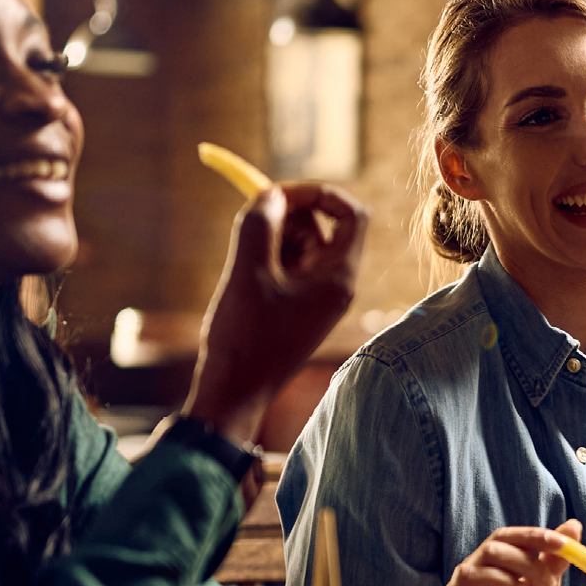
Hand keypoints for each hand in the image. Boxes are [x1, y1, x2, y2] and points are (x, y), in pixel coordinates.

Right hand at [182, 183, 368, 445]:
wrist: (233, 392)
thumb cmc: (245, 338)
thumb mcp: (248, 271)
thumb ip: (261, 223)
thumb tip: (271, 193)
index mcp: (338, 278)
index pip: (351, 214)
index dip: (318, 193)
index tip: (278, 193)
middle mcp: (335, 286)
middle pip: (322, 226)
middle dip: (285, 217)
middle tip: (249, 225)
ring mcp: (316, 298)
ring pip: (300, 245)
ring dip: (271, 238)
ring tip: (242, 263)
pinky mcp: (296, 307)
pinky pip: (288, 268)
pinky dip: (266, 259)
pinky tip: (243, 280)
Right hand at [445, 521, 577, 585]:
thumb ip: (554, 562)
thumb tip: (573, 526)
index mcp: (489, 570)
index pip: (503, 538)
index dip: (532, 536)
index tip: (563, 544)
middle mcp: (470, 583)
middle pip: (489, 551)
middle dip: (526, 561)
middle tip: (549, 583)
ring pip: (471, 574)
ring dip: (508, 580)